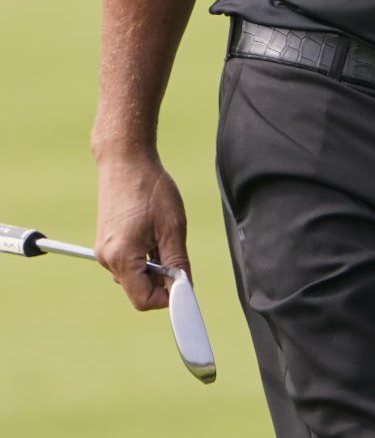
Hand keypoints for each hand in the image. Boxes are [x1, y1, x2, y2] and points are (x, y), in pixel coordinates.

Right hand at [94, 153, 189, 310]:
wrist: (126, 160)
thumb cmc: (150, 189)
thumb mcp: (173, 227)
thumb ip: (178, 263)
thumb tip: (185, 289)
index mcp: (122, 258)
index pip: (143, 300)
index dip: (167, 298)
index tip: (184, 284)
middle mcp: (107, 259)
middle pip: (138, 289)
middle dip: (160, 279)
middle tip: (175, 249)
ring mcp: (103, 251)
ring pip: (133, 275)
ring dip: (152, 265)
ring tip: (162, 234)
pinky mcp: (105, 241)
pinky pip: (126, 261)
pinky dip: (143, 255)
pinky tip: (152, 231)